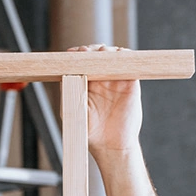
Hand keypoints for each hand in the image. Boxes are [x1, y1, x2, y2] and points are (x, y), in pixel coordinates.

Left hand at [68, 44, 142, 159]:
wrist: (111, 145)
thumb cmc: (89, 132)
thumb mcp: (72, 110)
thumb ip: (69, 91)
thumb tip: (65, 72)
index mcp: (85, 84)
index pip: (82, 62)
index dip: (78, 54)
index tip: (73, 52)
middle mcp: (101, 79)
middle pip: (98, 55)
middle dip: (92, 50)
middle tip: (86, 52)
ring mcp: (116, 80)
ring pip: (113, 56)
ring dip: (107, 51)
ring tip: (101, 54)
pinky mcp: (130, 83)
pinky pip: (129, 64)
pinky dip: (124, 56)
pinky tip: (117, 56)